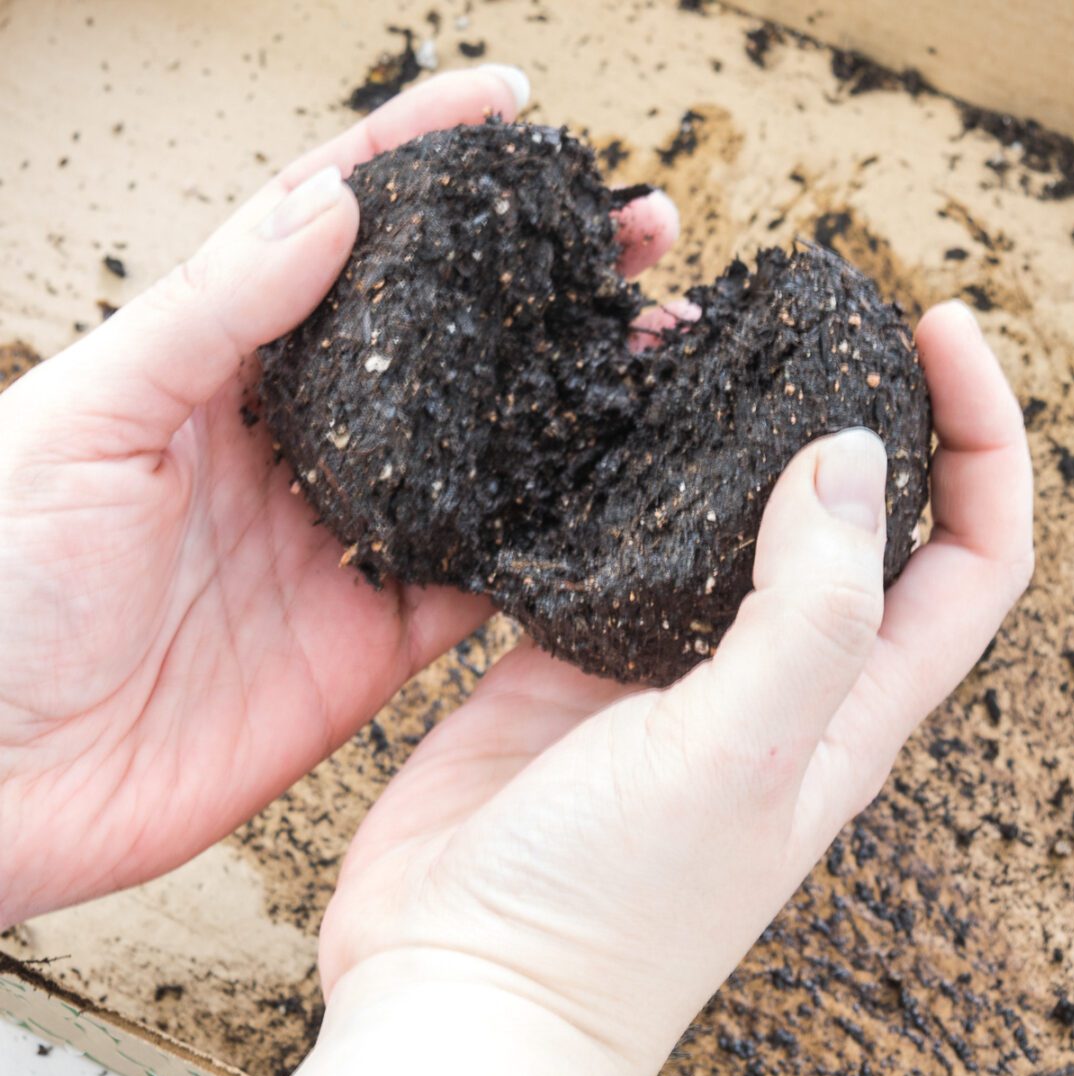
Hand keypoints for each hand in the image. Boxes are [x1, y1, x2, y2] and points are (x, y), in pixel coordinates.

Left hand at [0, 67, 680, 926]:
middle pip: (446, 338)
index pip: (341, 232)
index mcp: (224, 366)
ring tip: (655, 338)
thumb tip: (333, 207)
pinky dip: (547, 533)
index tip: (511, 109)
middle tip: (632, 230)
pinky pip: (484, 575)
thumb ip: (214, 311)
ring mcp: (353, 538)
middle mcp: (306, 443)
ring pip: (488, 449)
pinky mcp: (380, 636)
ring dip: (571, 394)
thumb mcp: (87, 416)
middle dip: (541, 274)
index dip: (425, 160)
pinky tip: (610, 484)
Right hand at [305, 302, 1032, 1075]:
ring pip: (717, 516)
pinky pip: (606, 543)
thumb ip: (807, 611)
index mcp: (843, 704)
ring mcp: (661, 661)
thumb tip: (850, 458)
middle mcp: (764, 675)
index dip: (980, 437)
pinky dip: (609, 479)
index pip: (969, 554)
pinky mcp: (566, 656)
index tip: (936, 329)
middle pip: (848, 518)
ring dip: (720, 431)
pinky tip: (588, 429)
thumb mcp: (738, 758)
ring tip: (689, 344)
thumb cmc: (609, 907)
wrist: (462, 973)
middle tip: (802, 316)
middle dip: (850, 407)